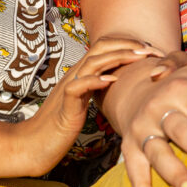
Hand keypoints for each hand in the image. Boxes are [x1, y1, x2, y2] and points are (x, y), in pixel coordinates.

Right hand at [20, 37, 161, 176]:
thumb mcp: (84, 103)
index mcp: (82, 73)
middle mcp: (75, 74)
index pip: (105, 47)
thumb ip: (97, 90)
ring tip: (138, 58)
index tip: (151, 51)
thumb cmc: (62, 126)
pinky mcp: (64, 104)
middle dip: (128, 45)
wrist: (36, 143)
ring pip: (93, 61)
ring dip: (118, 57)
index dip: (128, 44)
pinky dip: (95, 80)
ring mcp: (69, 87)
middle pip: (101, 46)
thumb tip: (120, 85)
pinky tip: (111, 81)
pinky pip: (78, 86)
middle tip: (151, 50)